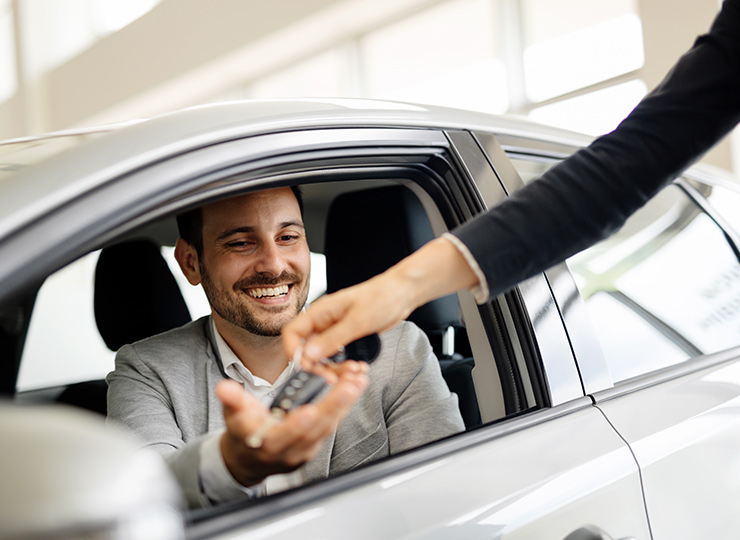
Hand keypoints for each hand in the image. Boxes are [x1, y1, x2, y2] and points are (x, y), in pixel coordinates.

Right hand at [215, 361, 368, 487]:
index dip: (295, 426)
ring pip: (327, 426)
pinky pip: (331, 425)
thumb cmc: (243, 432)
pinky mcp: (315, 445)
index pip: (282, 437)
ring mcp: (304, 450)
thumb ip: (232, 400)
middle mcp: (288, 451)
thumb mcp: (233, 415)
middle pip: (314, 430)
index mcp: (266, 444)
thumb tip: (224, 388)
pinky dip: (344, 406)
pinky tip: (354, 389)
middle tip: (349, 387)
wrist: (249, 458)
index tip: (308, 411)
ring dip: (345, 404)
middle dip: (333, 407)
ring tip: (357, 382)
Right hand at [283, 237, 479, 368]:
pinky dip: (344, 364)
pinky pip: (338, 355)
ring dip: (333, 367)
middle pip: (307, 349)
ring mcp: (335, 330)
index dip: (294, 351)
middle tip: (332, 378)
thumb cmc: (381, 297)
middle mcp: (324, 321)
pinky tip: (357, 367)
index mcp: (320, 311)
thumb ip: (332, 338)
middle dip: (317, 366)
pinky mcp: (347, 337)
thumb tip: (308, 354)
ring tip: (352, 372)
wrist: (401, 294)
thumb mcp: (357, 321)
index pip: (293, 333)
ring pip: (323, 356)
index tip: (305, 367)